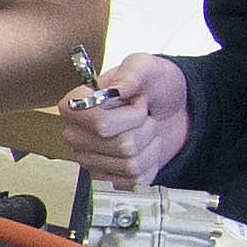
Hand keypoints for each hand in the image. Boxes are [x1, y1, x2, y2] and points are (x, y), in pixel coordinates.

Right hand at [58, 54, 193, 187]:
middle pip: (119, 144)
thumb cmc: (154, 86)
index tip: (135, 100)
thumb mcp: (146, 66)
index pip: (99, 122)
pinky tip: (144, 148)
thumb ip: (133, 71)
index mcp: (76, 105)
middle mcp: (77, 134)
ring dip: (149, 145)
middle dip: (143, 129)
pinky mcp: (107, 178)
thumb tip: (119, 88)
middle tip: (142, 116)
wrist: (170, 109)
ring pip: (130, 163)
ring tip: (144, 130)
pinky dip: (150, 163)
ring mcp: (90, 159)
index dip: (129, 113)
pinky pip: (135, 180)